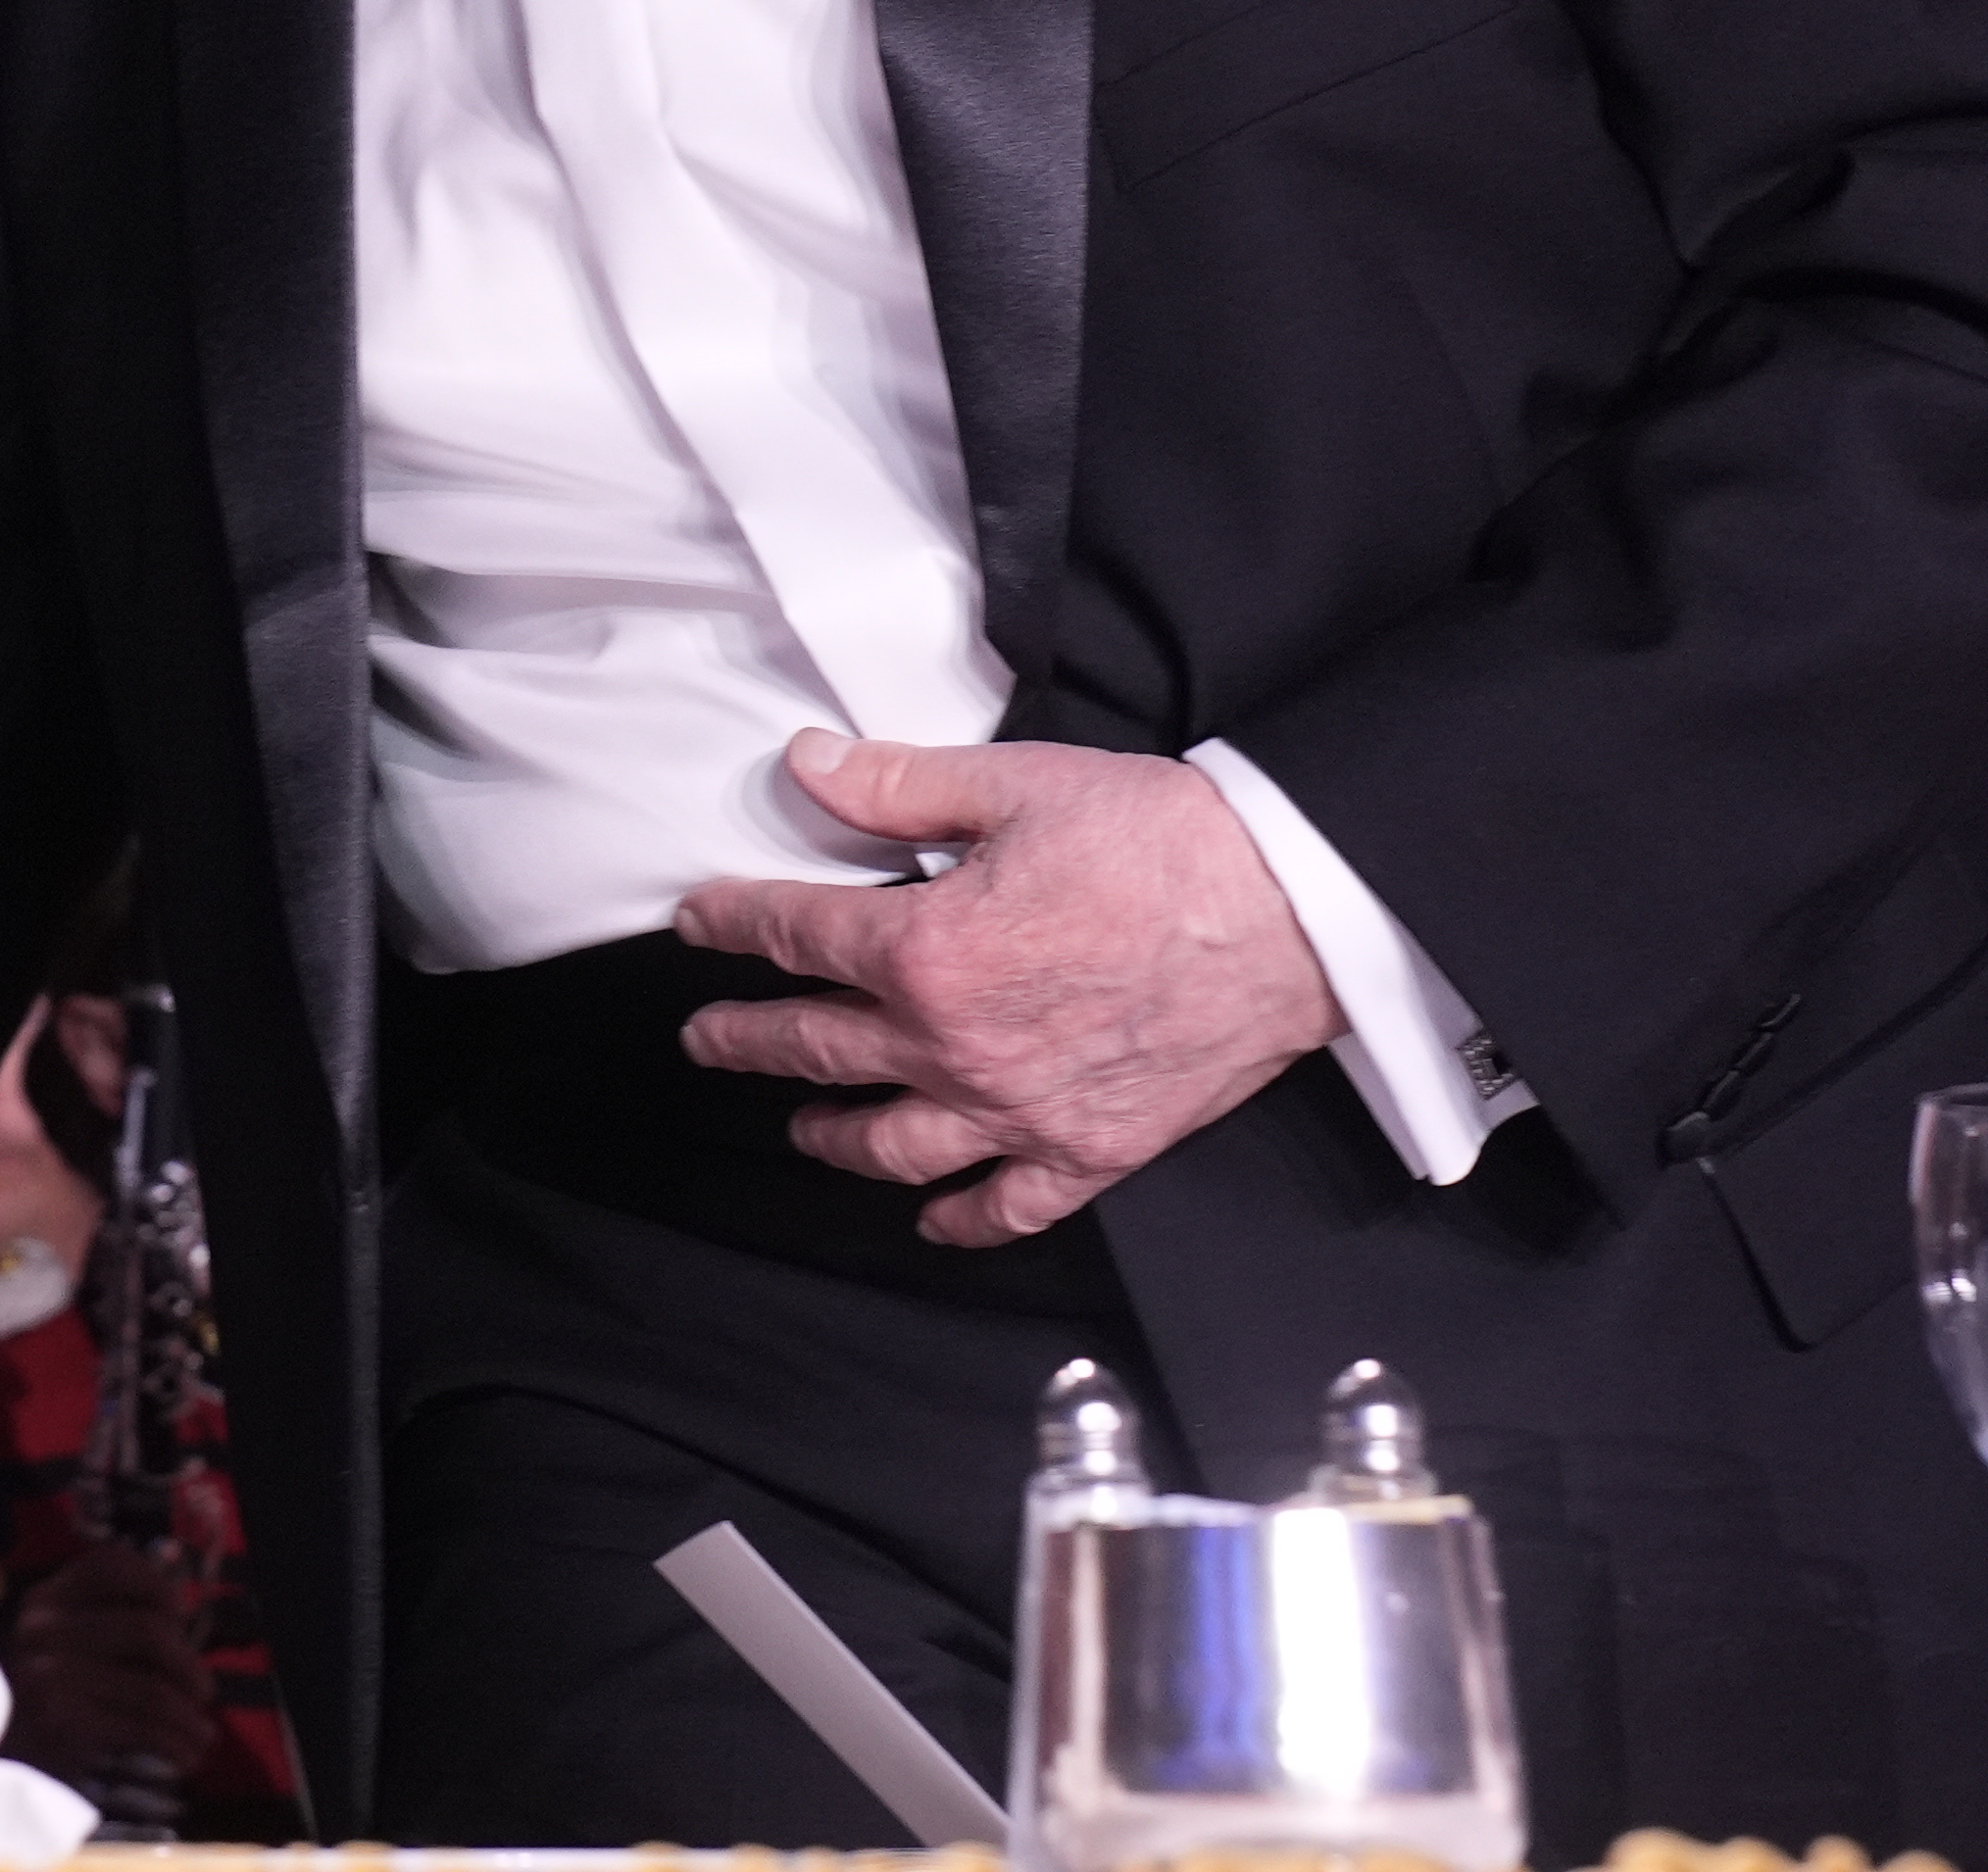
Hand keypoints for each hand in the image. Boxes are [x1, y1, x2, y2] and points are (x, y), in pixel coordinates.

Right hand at [0, 1538, 211, 1801]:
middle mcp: (45, 1630)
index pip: (111, 1564)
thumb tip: (174, 1579)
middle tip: (201, 1689)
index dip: (159, 1585)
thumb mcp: (56, 1644)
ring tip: (199, 1732)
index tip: (181, 1614)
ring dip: (189, 1716)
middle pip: (148, 1630)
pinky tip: (184, 1753)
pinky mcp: (64, 1723)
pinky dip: (177, 1743)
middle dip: (188, 1665)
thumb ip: (105, 1616)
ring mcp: (52, 1676)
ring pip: (153, 1688)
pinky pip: (144, 1728)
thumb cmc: (34, 1701)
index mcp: (45, 1600)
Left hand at [670, 732, 1342, 1244]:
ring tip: (800, 1126)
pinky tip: (931, 1219)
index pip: (795, 935)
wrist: (1289, 912)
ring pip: (889, 1145)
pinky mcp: (1087, 1152)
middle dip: (746, 1039)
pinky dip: (958, 1220)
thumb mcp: (1016, 784)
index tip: (698, 920)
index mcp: (924, 950)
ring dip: (830, 1134)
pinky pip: (1003, 1208)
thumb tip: (804, 767)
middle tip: (707, 1038)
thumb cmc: (1160, 840)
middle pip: (816, 1048)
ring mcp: (1018, 1113)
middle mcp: (954, 1047)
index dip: (733, 923)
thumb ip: (896, 786)